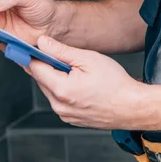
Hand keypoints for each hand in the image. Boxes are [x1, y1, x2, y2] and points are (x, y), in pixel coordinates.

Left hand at [27, 35, 144, 129]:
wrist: (132, 107)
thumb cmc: (115, 83)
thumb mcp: (88, 58)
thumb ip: (61, 50)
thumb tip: (41, 43)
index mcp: (61, 89)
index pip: (34, 68)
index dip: (31, 54)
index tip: (29, 46)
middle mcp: (59, 106)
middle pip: (41, 79)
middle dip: (47, 66)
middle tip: (60, 55)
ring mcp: (64, 115)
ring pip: (50, 90)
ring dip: (55, 78)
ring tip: (76, 71)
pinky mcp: (70, 119)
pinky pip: (59, 100)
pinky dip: (64, 89)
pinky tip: (80, 84)